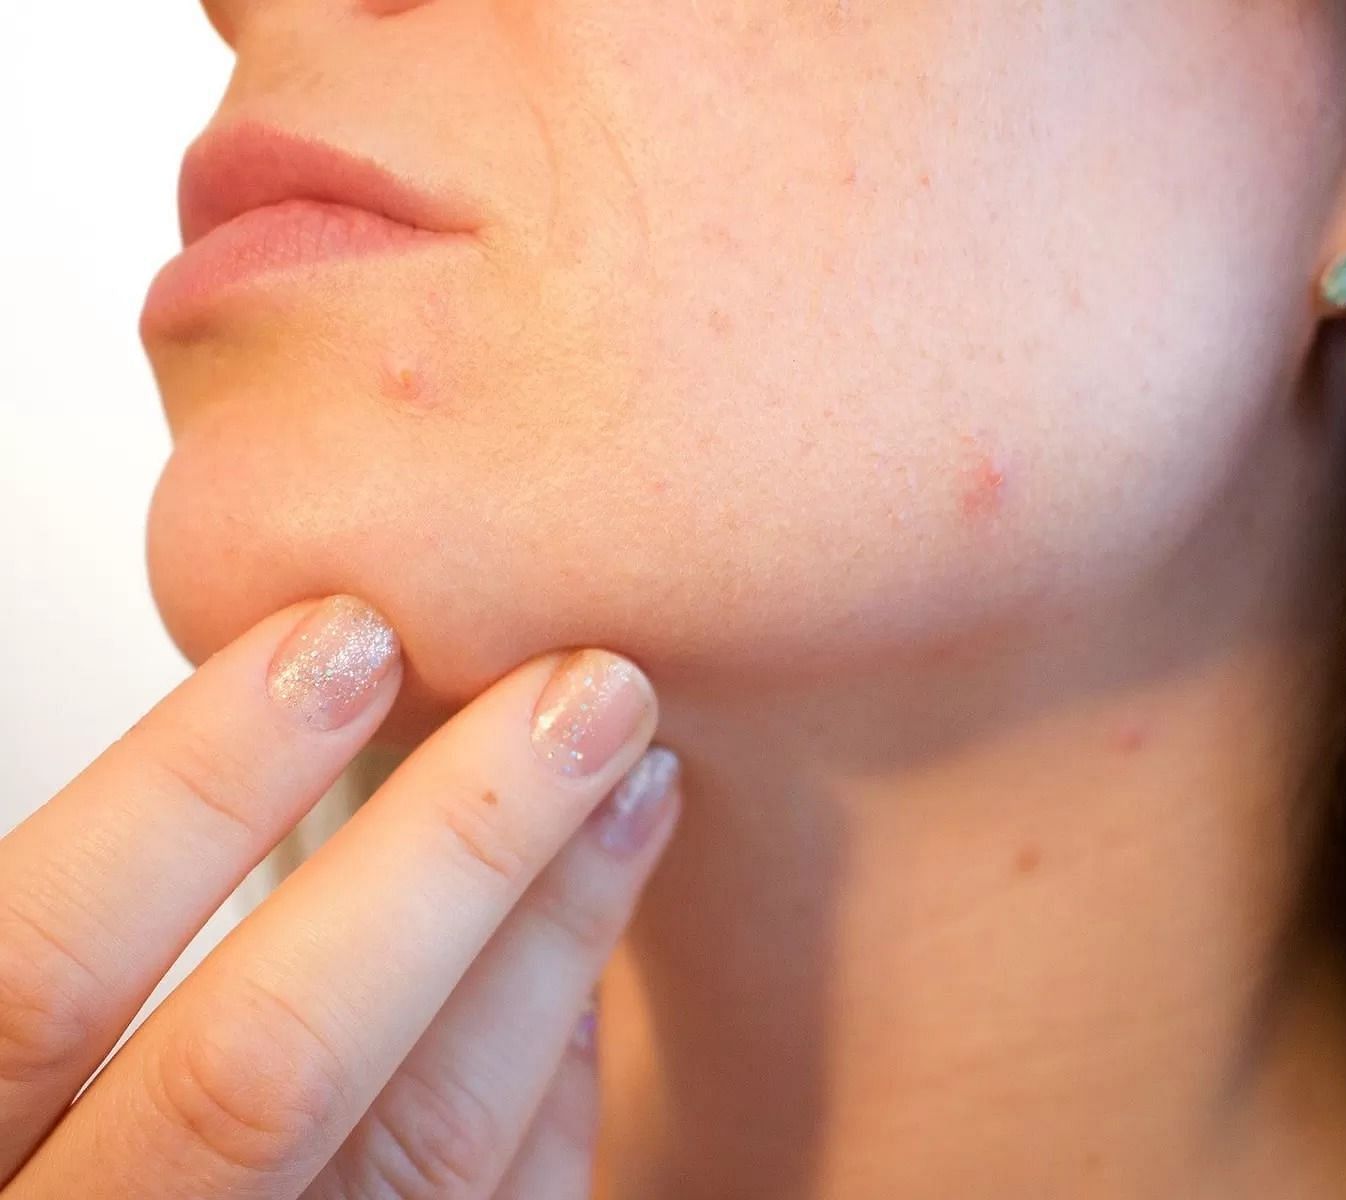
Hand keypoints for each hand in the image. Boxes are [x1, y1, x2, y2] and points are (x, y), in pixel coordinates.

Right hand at [0, 595, 680, 1198]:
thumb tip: (284, 684)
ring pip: (421, 1149)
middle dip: (451, 848)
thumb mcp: (24, 1037)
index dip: (191, 787)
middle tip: (585, 690)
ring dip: (550, 942)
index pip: (41, 971)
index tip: (348, 632)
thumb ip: (68, 928)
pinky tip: (591, 969)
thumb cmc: (65, 1135)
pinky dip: (551, 1091)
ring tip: (639, 785)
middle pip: (268, 1063)